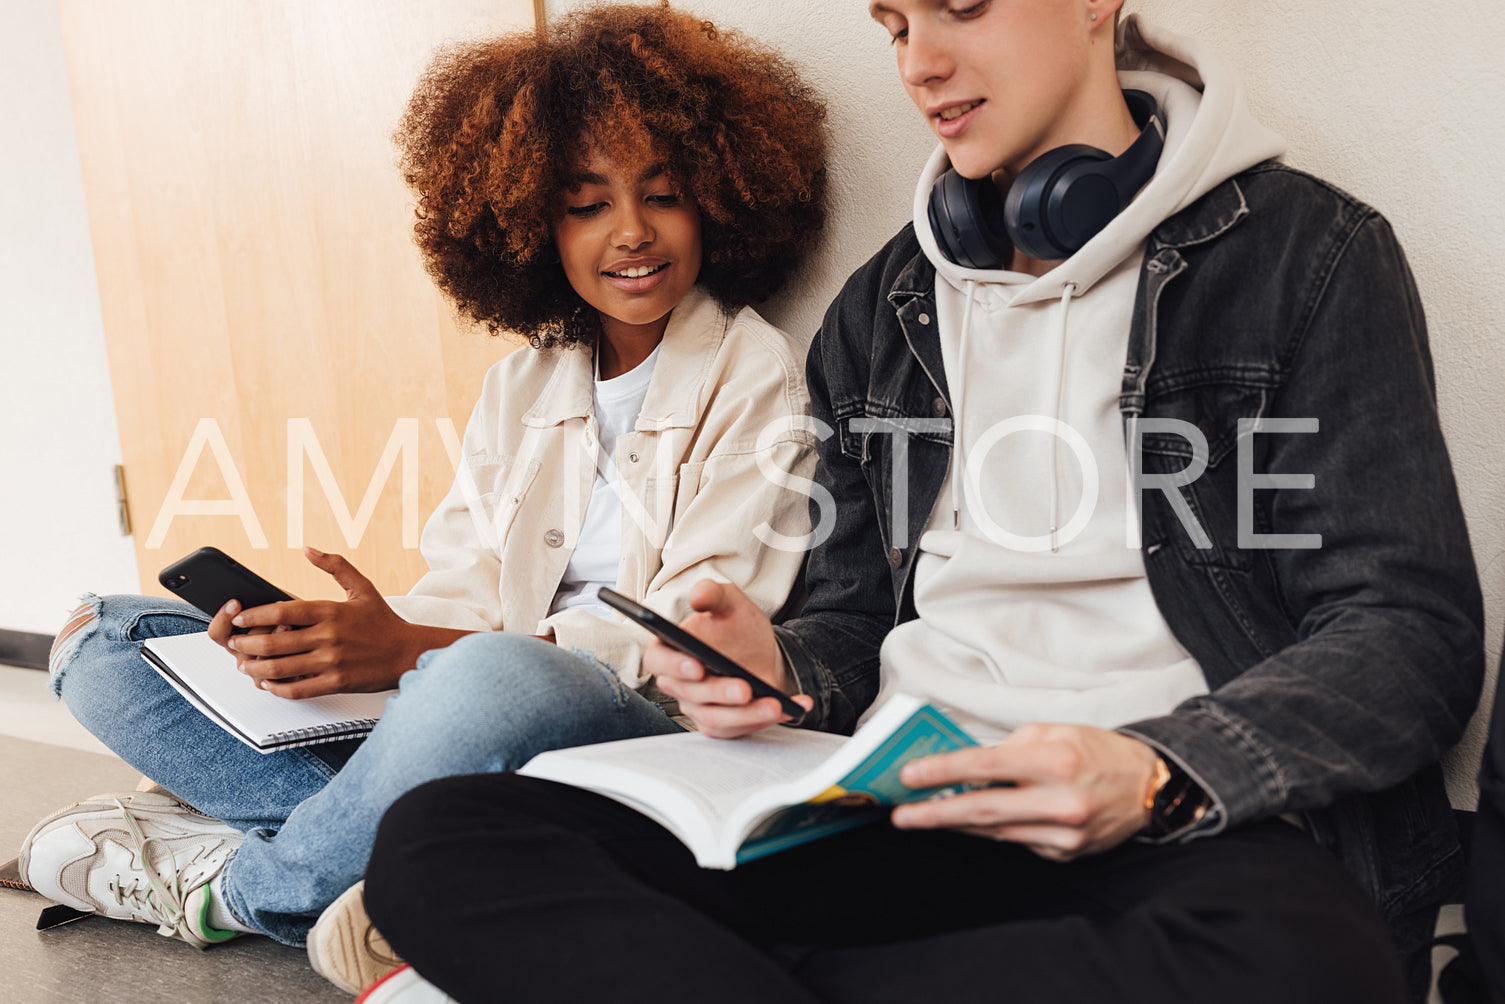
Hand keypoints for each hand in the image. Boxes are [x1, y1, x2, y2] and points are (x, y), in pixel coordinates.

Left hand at [217, 547, 427, 698]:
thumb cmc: (383, 622)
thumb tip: (308, 549)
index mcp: (331, 611)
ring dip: (255, 668)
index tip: (238, 618)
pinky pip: (297, 690)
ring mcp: (331, 661)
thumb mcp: (362, 588)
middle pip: (273, 642)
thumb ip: (335, 565)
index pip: (282, 611)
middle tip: (235, 643)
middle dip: (246, 644)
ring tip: (245, 665)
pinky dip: (277, 689)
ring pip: (280, 668)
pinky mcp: (335, 682)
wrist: (408, 653)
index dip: (254, 615)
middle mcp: (328, 636)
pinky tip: (268, 684)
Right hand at [646, 579, 812, 737]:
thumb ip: (713, 594)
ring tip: (774, 704)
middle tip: (745, 688)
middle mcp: (680, 683)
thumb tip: (698, 596)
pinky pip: (738, 729)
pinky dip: (765, 720)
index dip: (673, 665)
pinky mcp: (720, 725)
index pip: (657, 660)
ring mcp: (698, 707)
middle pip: (690, 694)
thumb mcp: (729, 603)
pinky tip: (791, 708)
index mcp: (672, 650)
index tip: (697, 665)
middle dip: (719, 693)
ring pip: (715, 718)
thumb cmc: (736, 629)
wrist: (761, 655)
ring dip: (745, 714)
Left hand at [891, 724, 1159, 860]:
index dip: (944, 772)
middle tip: (902, 815)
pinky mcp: (1065, 853)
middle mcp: (1061, 801)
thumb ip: (1010, 746)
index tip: (909, 776)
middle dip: (937, 813)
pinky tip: (972, 821)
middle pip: (984, 810)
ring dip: (957, 823)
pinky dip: (993, 830)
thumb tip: (966, 764)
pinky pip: (1017, 841)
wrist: (1150, 786)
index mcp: (1057, 761)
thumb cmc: (1097, 751)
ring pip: (996, 831)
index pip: (987, 766)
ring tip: (924, 816)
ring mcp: (1064, 834)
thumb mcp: (1055, 730)